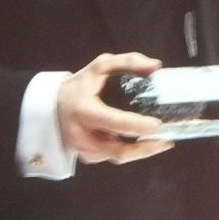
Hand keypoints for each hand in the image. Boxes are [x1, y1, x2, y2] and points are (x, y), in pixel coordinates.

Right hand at [56, 52, 173, 162]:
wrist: (52, 107)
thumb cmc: (79, 85)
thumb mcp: (100, 66)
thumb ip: (128, 61)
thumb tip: (155, 66)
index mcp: (85, 111)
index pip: (115, 123)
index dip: (138, 126)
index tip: (158, 125)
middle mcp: (82, 135)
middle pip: (120, 150)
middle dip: (146, 148)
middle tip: (167, 140)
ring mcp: (84, 149)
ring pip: (119, 157)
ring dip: (140, 151)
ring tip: (159, 142)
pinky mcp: (87, 157)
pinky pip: (112, 157)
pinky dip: (127, 151)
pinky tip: (138, 141)